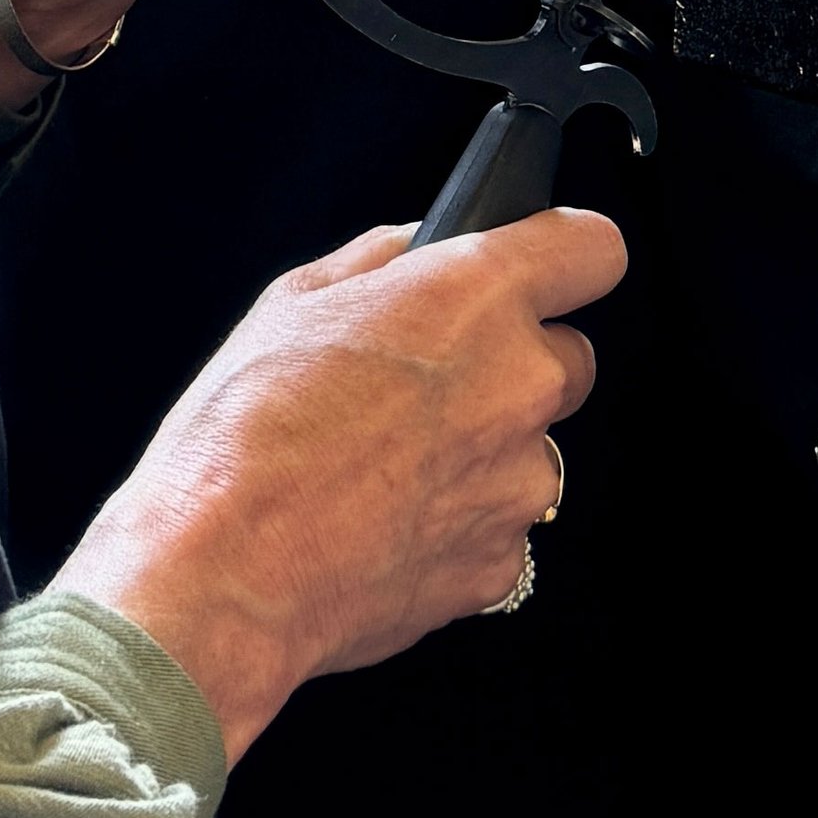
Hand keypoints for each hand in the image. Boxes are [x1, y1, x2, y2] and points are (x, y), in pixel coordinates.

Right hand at [64, 208, 626, 761]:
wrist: (225, 569)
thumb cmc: (245, 432)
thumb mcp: (292, 300)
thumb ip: (378, 259)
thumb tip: (414, 249)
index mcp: (476, 298)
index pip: (591, 248)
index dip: (564, 255)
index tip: (539, 268)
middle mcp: (520, 385)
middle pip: (569, 356)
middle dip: (512, 361)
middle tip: (425, 380)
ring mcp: (518, 483)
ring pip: (530, 448)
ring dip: (481, 448)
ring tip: (385, 463)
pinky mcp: (501, 563)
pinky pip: (499, 526)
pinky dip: (456, 520)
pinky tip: (382, 518)